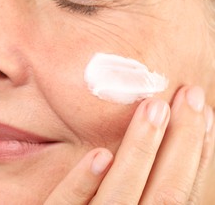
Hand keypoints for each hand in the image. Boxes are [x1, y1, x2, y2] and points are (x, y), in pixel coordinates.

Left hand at [45, 86, 214, 203]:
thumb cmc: (96, 204)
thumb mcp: (120, 197)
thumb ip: (138, 181)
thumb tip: (164, 137)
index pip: (180, 193)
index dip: (196, 153)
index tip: (203, 110)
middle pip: (164, 196)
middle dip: (181, 144)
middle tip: (188, 94)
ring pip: (120, 197)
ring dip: (140, 150)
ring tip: (153, 107)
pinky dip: (83, 182)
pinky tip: (100, 154)